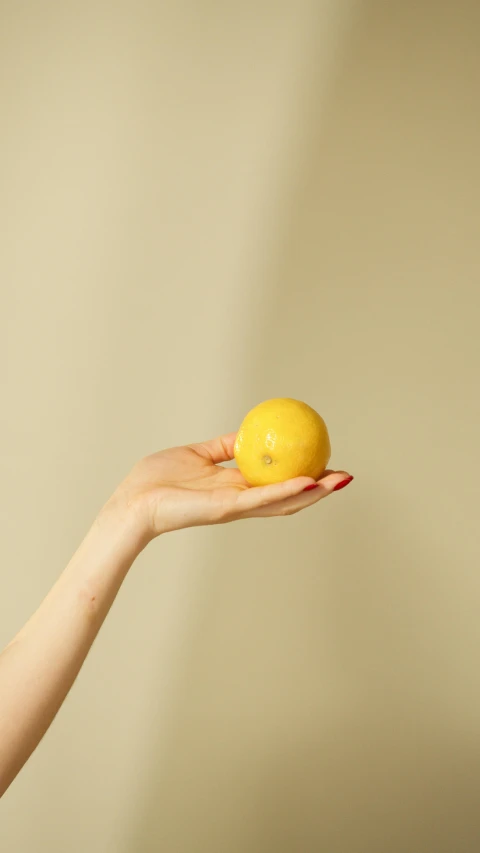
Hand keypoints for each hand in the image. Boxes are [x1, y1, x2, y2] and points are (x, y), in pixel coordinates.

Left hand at [109, 433, 352, 539]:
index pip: (277, 484)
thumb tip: (248, 431)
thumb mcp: (198, 453)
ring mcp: (236, 507)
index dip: (304, 477)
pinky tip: (309, 482)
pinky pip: (262, 499)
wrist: (134, 501)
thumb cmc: (158, 479)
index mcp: (236, 488)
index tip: (326, 463)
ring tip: (339, 481)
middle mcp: (241, 501)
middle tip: (345, 476)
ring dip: (314, 493)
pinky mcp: (226, 509)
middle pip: (289, 497)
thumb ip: (224, 446)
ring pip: (283, 502)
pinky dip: (286, 491)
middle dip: (320, 490)